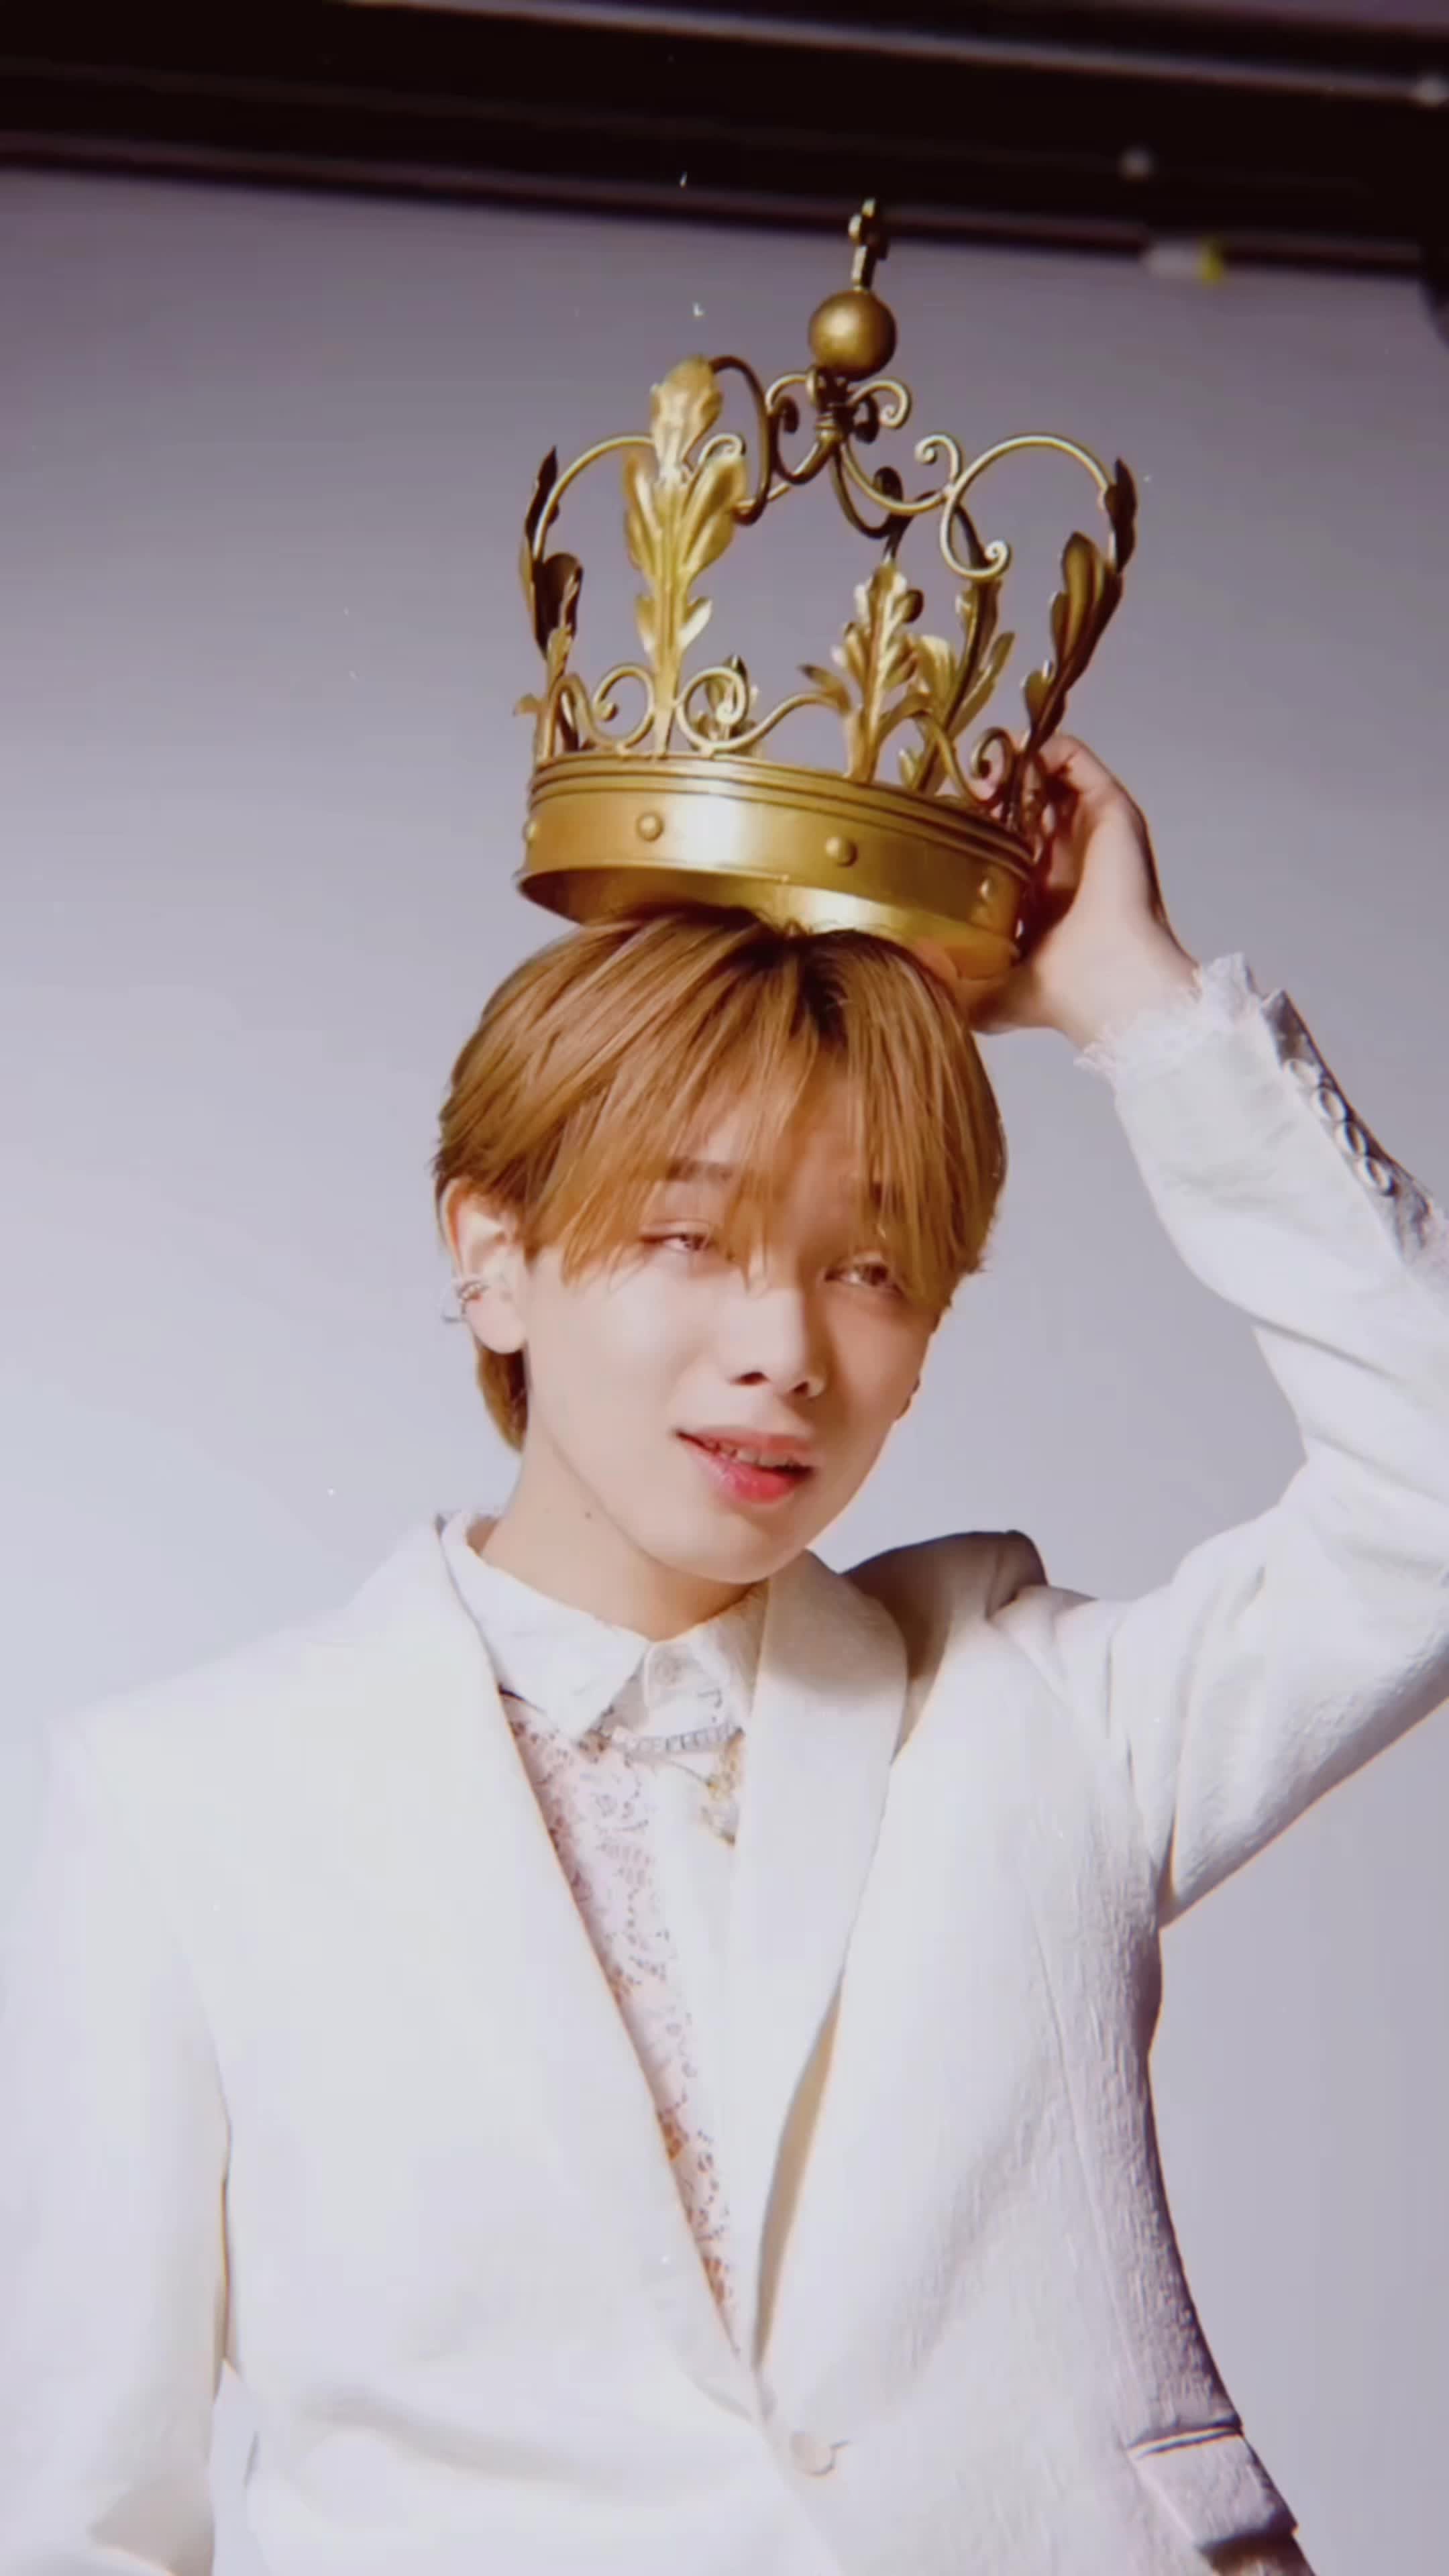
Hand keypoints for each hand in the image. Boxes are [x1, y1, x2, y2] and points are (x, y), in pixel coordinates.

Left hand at [914, 735, 1199, 1046]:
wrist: (1107, 987)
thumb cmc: (1055, 996)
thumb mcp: (982, 994)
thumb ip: (943, 980)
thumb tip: (899, 964)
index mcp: (1040, 898)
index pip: (1006, 844)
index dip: (974, 825)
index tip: (942, 821)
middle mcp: (1066, 861)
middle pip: (1026, 804)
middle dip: (990, 789)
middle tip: (960, 793)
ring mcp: (1089, 833)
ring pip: (1048, 776)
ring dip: (1011, 764)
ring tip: (981, 772)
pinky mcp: (1110, 811)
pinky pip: (1075, 759)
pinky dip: (1042, 749)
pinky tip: (1011, 762)